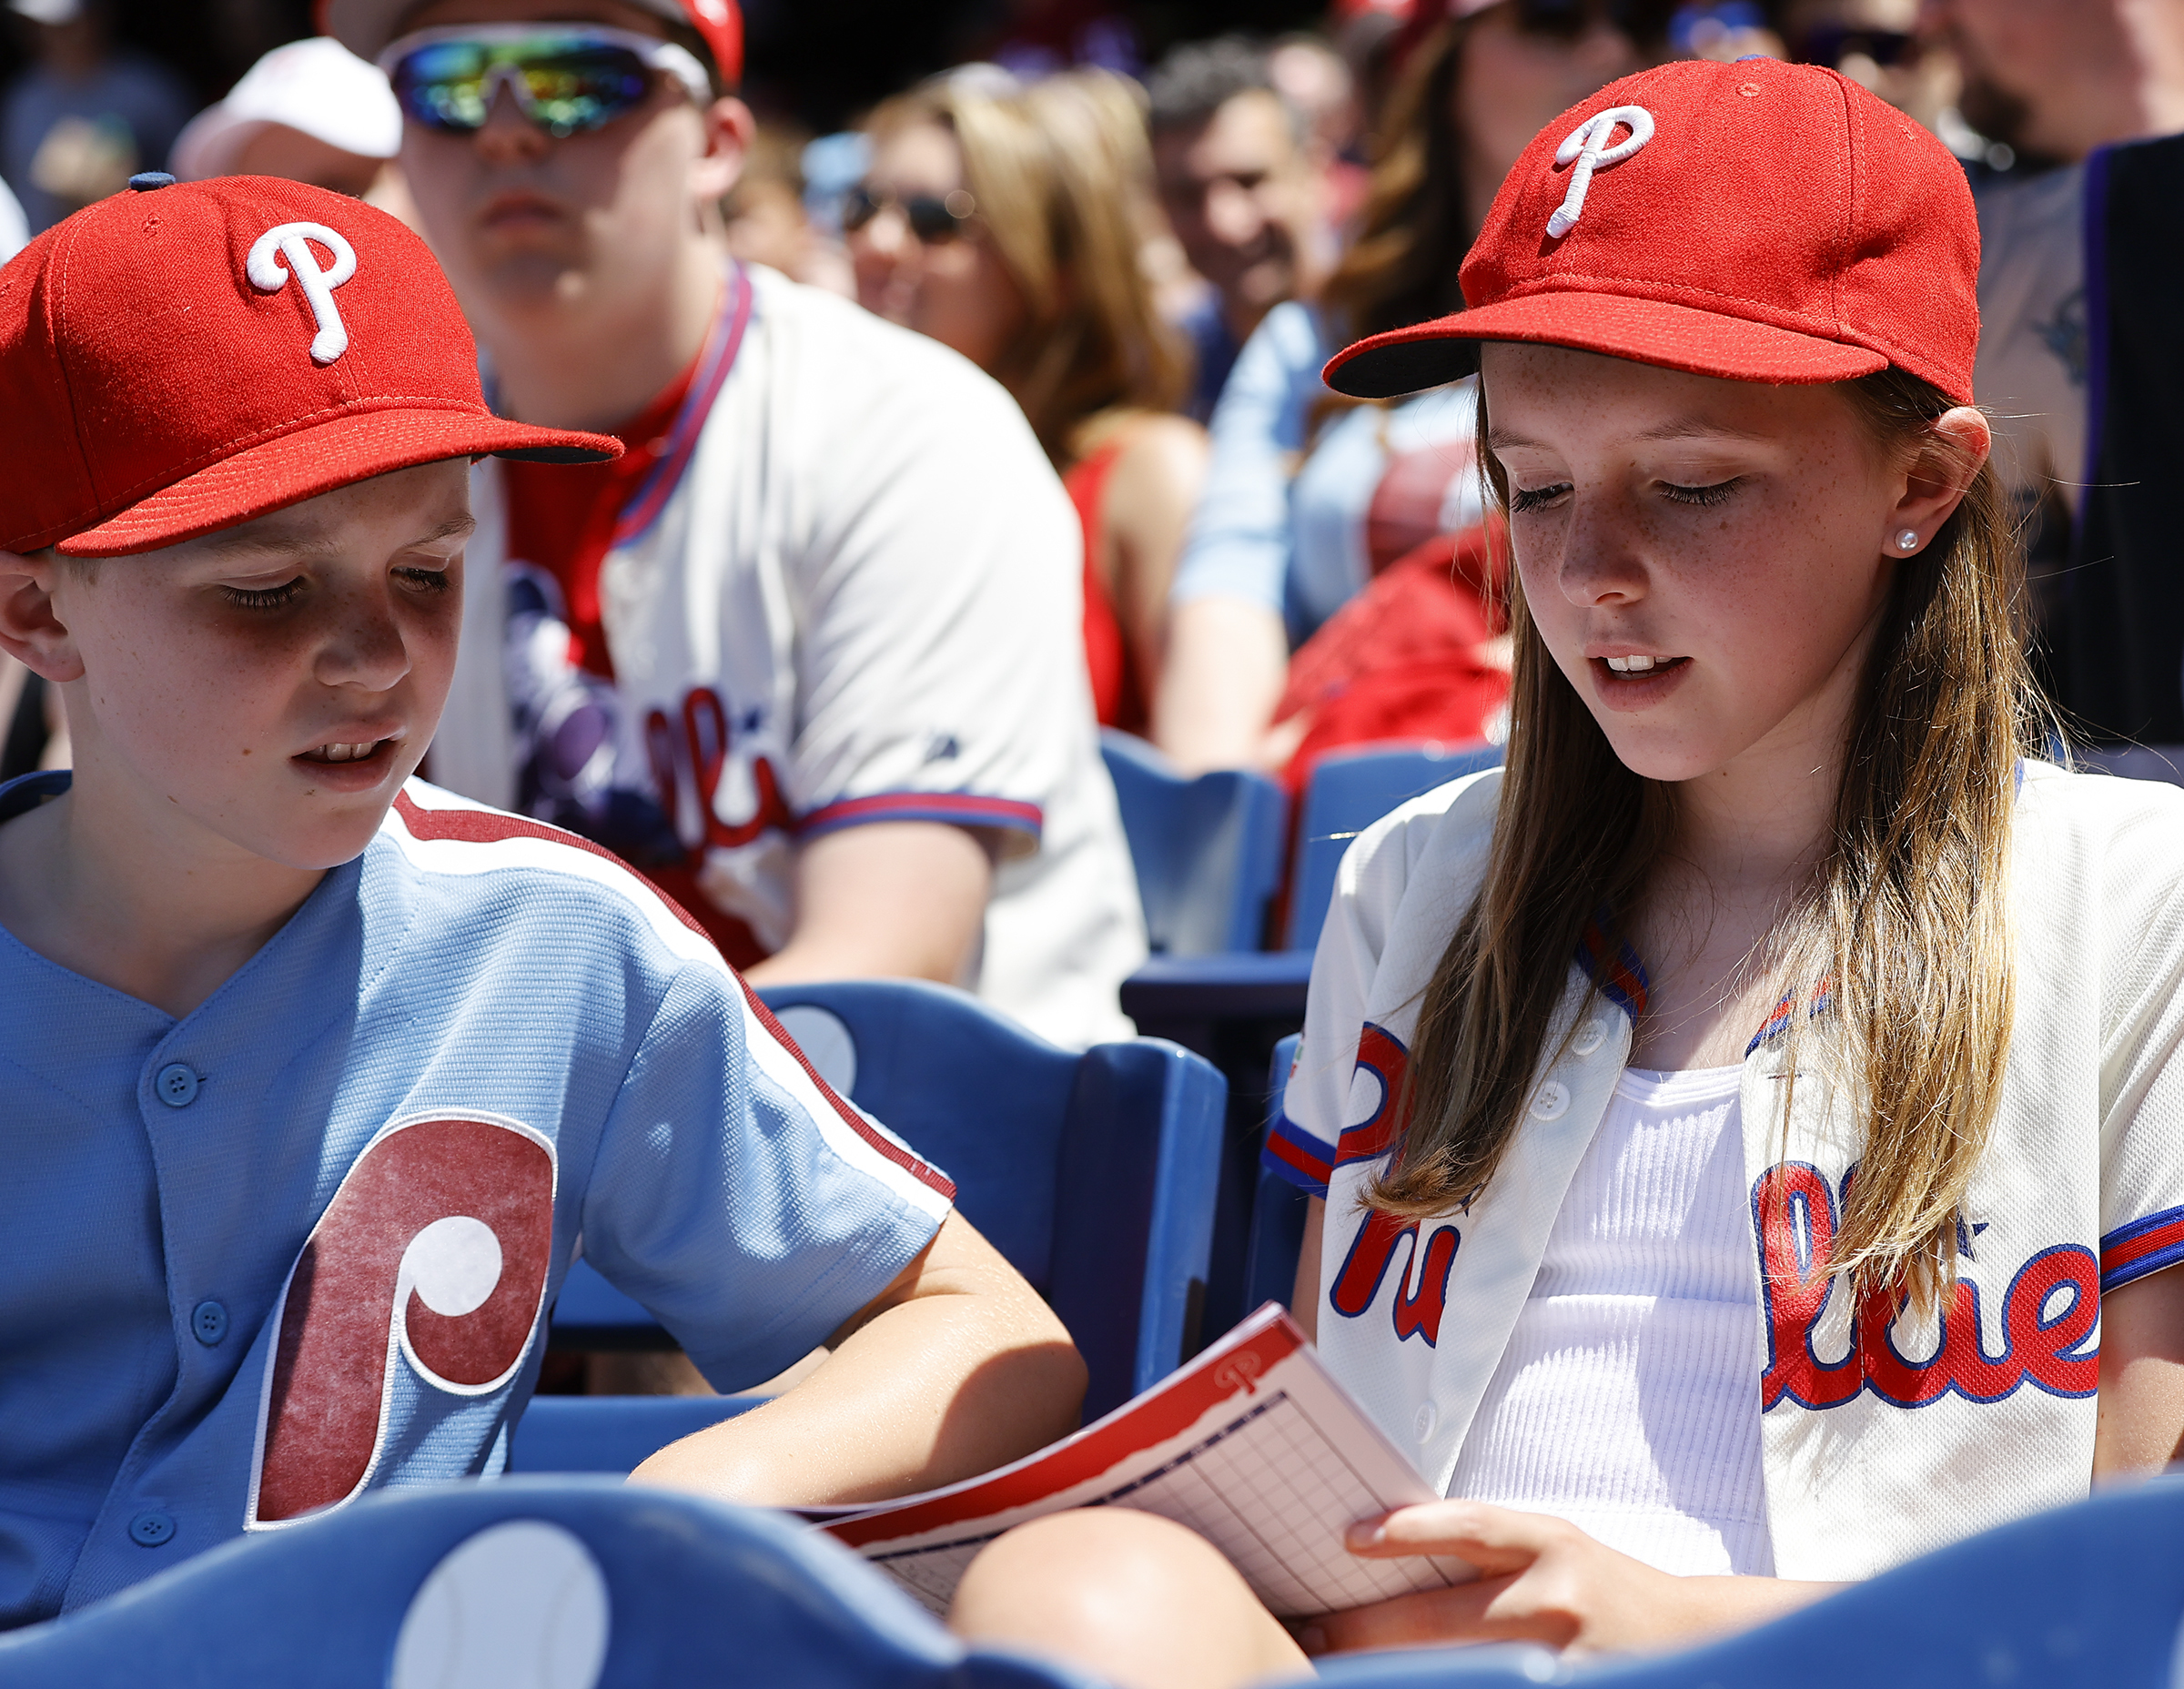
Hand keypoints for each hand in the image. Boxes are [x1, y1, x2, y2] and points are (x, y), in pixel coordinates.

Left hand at [1299, 1501, 1832, 1659]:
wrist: (1690, 1641)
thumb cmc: (1600, 1586)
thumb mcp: (1549, 1548)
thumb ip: (1481, 1549)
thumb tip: (1379, 1552)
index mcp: (1549, 1544)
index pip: (1467, 1528)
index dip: (1402, 1531)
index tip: (1346, 1539)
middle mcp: (1554, 1602)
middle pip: (1439, 1619)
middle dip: (1365, 1628)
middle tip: (1311, 1629)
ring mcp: (1559, 1661)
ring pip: (1452, 1670)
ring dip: (1391, 1670)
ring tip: (1340, 1666)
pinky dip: (1436, 1685)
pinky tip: (1403, 1682)